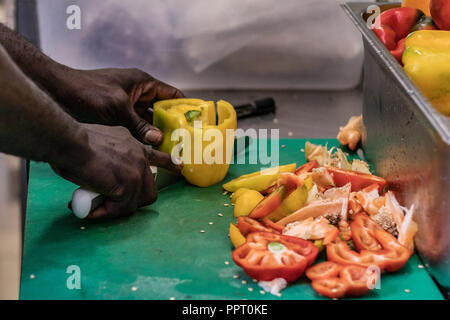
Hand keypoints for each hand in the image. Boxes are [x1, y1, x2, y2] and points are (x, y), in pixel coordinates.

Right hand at [51, 124, 181, 219]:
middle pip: (150, 188)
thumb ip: (111, 157)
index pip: (157, 156)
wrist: (69, 142)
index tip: (180, 168)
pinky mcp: (127, 185)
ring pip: (135, 202)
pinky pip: (120, 208)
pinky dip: (105, 212)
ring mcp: (136, 171)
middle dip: (133, 199)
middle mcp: (139, 156)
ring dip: (117, 208)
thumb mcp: (101, 143)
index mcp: (132, 143)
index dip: (169, 164)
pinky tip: (91, 210)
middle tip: (112, 201)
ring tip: (97, 205)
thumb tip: (106, 175)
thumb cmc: (73, 142)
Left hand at [54, 68, 183, 144]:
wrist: (59, 92)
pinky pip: (137, 126)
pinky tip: (151, 149)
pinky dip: (144, 135)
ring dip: (158, 132)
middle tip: (184, 141)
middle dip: (173, 123)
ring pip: (149, 120)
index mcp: (143, 83)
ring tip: (172, 147)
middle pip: (162, 109)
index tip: (195, 121)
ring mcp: (129, 105)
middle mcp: (138, 93)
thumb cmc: (88, 92)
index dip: (184, 106)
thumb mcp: (117, 108)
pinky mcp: (119, 116)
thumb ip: (138, 125)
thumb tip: (158, 139)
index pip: (171, 94)